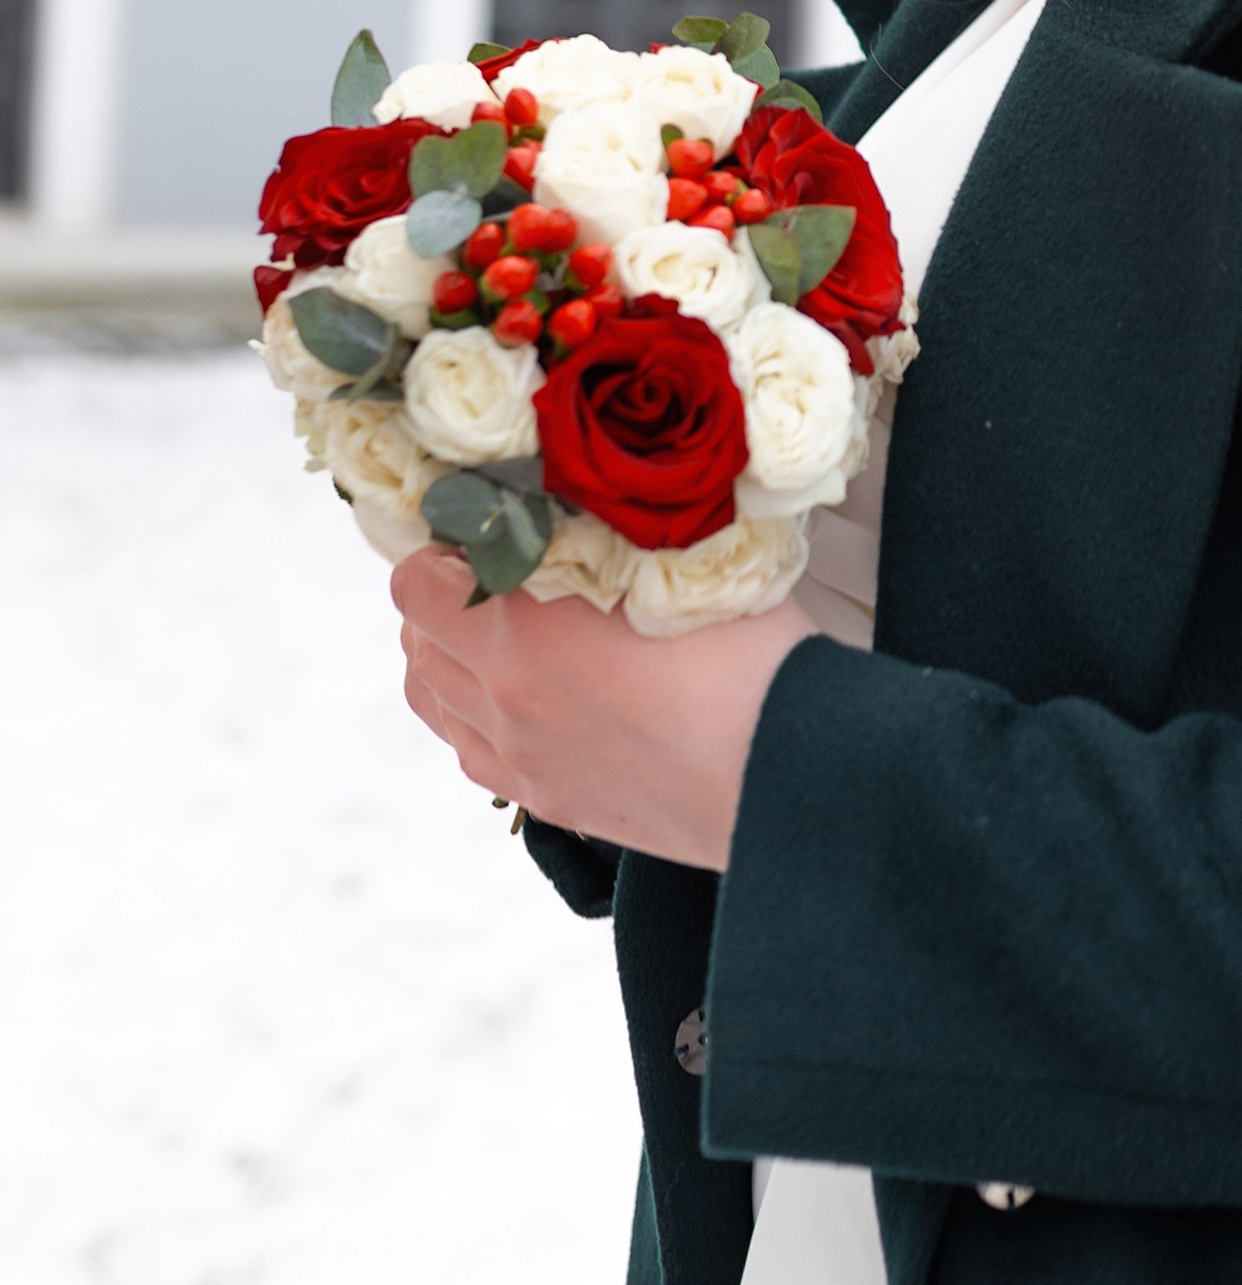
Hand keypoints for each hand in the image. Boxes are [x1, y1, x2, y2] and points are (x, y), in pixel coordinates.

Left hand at [390, 547, 817, 868]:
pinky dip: (477, 715)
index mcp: (522, 624)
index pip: (416, 578)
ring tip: (506, 634)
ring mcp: (518, 754)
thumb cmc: (750, 654)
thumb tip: (577, 486)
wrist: (784, 770)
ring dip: (450, 655)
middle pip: (414, 635)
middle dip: (443, 596)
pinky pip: (469, 750)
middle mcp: (502, 693)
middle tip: (500, 573)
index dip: (444, 544)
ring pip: (432, 696)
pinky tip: (530, 695)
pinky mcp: (545, 798)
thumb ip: (610, 526)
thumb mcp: (682, 558)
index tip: (488, 526)